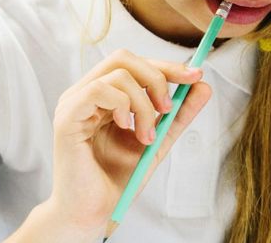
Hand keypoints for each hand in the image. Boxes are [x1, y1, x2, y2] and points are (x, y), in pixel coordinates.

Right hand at [47, 49, 211, 230]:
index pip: (134, 64)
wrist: (93, 213)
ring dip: (143, 104)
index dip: (166, 66)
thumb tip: (203, 85)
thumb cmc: (117, 179)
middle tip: (168, 109)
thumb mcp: (157, 140)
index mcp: (103, 96)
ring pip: (117, 74)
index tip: (195, 76)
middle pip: (124, 58)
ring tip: (146, 136)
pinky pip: (99, 90)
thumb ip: (178, 114)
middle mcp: (85, 93)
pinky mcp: (67, 117)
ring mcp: (73, 103)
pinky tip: (127, 129)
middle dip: (157, 77)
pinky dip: (123, 105)